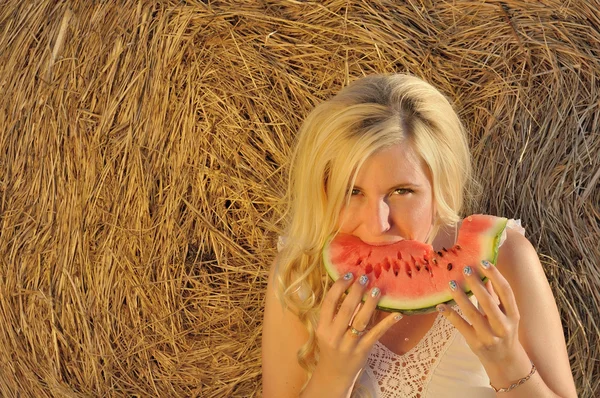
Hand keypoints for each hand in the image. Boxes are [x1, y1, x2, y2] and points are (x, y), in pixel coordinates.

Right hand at [311, 273, 401, 394]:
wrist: (334, 374)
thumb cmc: (331, 346)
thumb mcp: (326, 330)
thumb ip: (334, 312)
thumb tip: (348, 286)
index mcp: (323, 327)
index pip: (329, 303)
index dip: (339, 287)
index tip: (349, 275)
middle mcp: (334, 335)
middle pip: (346, 309)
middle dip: (356, 292)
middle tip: (364, 278)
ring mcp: (348, 344)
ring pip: (361, 321)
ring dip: (370, 304)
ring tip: (377, 290)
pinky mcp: (362, 351)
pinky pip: (376, 334)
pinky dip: (387, 323)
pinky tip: (397, 314)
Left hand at [436, 260, 526, 366]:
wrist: (504, 360)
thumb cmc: (502, 329)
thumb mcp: (504, 313)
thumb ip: (494, 293)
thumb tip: (483, 270)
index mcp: (513, 314)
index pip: (506, 292)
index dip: (495, 276)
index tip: (484, 261)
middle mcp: (503, 326)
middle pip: (488, 302)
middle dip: (476, 284)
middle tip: (465, 268)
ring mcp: (489, 336)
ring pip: (473, 313)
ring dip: (460, 297)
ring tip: (451, 282)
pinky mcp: (475, 343)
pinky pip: (460, 326)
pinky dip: (450, 315)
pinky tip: (441, 306)